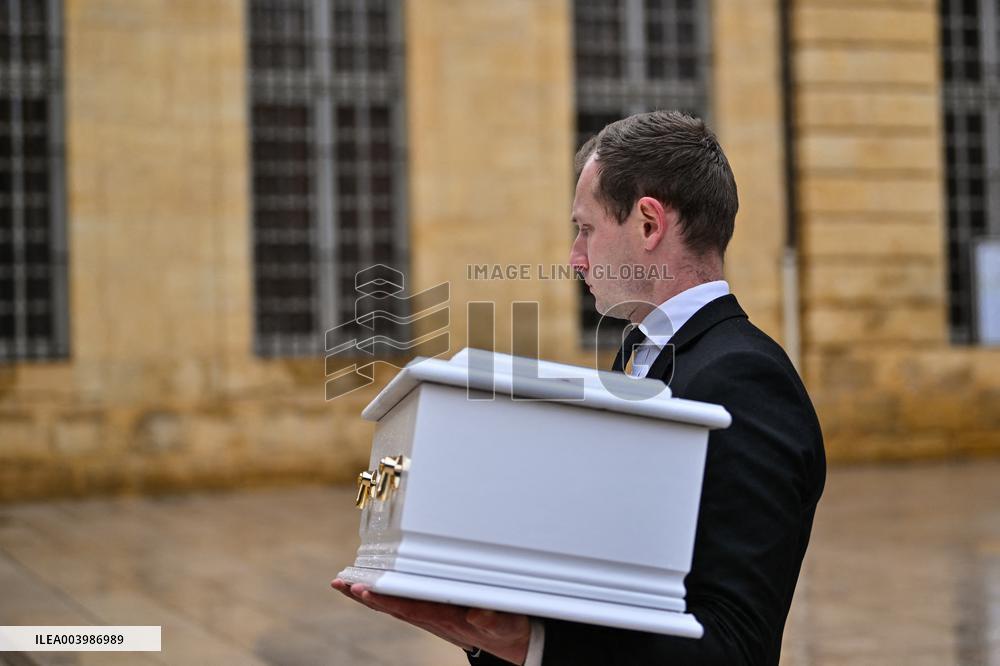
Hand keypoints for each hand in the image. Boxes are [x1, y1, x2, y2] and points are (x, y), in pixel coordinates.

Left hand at [332, 578, 530, 664]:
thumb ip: (494, 619)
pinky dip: (381, 595)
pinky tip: (367, 588)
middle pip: (393, 607)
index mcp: (448, 620)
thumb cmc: (508, 629)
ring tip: (342, 583)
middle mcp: (433, 618)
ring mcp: (430, 615)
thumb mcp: (508, 624)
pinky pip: (401, 603)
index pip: (411, 608)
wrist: (511, 641)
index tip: (364, 590)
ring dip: (367, 595)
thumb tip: (478, 614)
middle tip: (340, 584)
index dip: (386, 599)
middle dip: (366, 596)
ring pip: (393, 605)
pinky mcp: (432, 611)